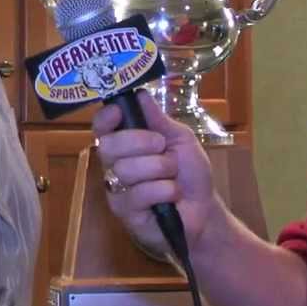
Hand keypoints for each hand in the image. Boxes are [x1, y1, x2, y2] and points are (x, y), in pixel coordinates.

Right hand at [92, 91, 215, 255]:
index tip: (119, 111)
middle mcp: (115, 164)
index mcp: (126, 142)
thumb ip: (159, 119)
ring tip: (173, 175)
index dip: (105, 118)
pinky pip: (137, 194)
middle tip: (161, 145)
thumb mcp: (181, 139)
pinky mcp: (124, 212)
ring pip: (125, 170)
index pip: (102, 127)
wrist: (204, 209)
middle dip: (138, 142)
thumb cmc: (190, 173)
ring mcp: (117, 189)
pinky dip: (163, 190)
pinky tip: (172, 195)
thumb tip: (140, 93)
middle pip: (108, 146)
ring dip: (158, 168)